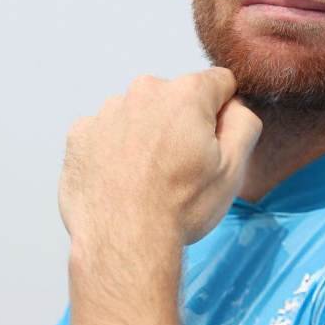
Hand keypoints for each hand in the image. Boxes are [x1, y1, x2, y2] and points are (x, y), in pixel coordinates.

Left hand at [58, 67, 262, 250]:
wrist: (122, 240)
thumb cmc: (180, 207)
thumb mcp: (234, 168)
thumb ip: (244, 122)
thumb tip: (234, 106)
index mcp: (186, 94)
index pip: (219, 83)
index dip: (222, 114)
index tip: (212, 145)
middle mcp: (143, 91)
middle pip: (174, 98)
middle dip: (180, 124)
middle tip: (179, 169)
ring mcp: (107, 111)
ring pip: (138, 115)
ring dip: (145, 136)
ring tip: (145, 179)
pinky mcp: (80, 134)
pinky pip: (105, 133)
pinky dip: (112, 150)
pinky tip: (119, 179)